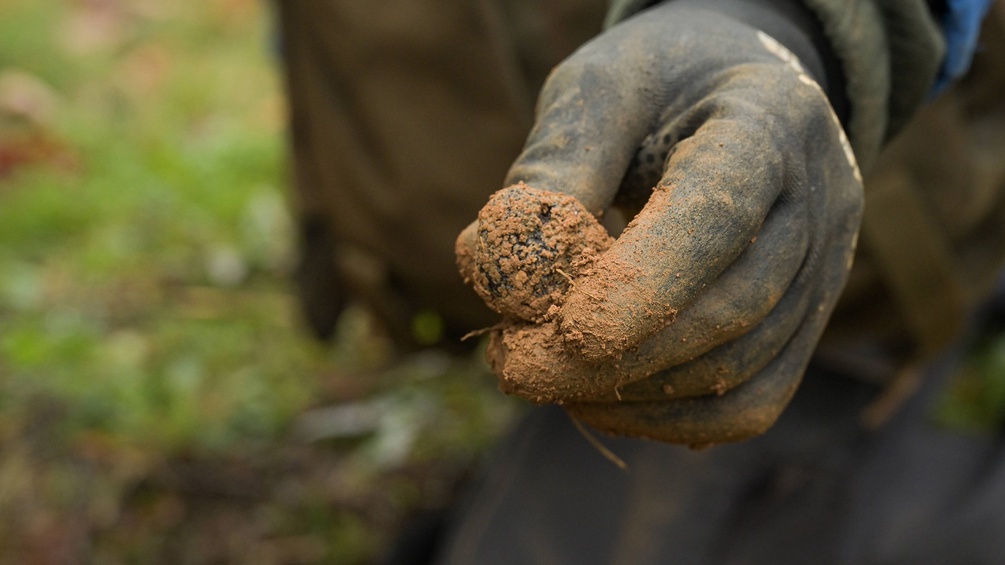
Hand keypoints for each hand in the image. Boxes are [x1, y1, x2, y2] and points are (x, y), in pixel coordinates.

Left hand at [457, 3, 862, 445]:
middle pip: (733, 307)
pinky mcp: (805, 323)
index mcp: (770, 118)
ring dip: (634, 394)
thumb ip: (557, 166)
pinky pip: (753, 402)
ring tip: (545, 379)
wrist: (730, 92)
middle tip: (518, 369)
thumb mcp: (598, 90)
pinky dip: (671, 419)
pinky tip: (598, 401)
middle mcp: (819, 200)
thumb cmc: (656, 86)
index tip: (561, 331)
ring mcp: (823, 269)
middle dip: (617, 357)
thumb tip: (499, 267)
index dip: (642, 285)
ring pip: (743, 368)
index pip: (719, 215)